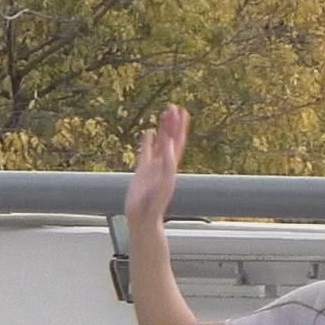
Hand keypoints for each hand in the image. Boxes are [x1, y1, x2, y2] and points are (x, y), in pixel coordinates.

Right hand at [127, 104, 187, 223]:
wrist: (143, 218)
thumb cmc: (155, 205)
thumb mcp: (164, 182)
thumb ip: (167, 162)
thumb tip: (168, 143)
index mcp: (172, 165)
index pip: (178, 141)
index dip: (180, 127)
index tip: (182, 112)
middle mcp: (164, 163)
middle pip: (170, 139)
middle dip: (172, 123)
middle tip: (172, 107)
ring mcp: (153, 166)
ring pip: (159, 143)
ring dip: (162, 129)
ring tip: (163, 114)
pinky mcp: (141, 171)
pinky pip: (145, 152)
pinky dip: (147, 141)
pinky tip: (147, 132)